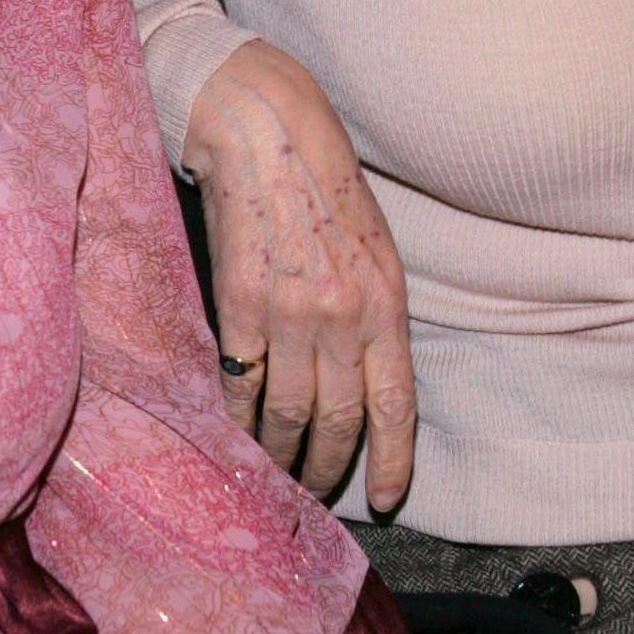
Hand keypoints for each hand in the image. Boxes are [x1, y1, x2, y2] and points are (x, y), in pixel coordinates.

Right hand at [181, 38, 414, 507]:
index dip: (393, 460)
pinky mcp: (238, 306)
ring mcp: (288, 314)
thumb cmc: (325, 186)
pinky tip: (237, 437)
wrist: (266, 134)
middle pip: (339, 421)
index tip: (386, 499)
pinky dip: (239, 420)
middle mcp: (342, 317)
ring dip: (281, 456)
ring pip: (288, 415)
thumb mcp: (376, 249)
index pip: (396, 403)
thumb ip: (374, 314)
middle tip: (314, 494)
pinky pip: (241, 386)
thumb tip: (363, 380)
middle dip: (327, 469)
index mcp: (386, 302)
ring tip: (275, 476)